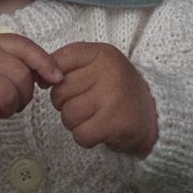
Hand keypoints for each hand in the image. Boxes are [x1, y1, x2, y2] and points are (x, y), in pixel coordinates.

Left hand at [49, 42, 157, 157]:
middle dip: (66, 104)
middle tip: (88, 104)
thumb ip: (67, 64)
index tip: (64, 85)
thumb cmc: (118, 90)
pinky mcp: (114, 123)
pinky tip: (100, 131)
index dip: (53, 77)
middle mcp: (108, 72)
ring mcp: (112, 98)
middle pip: (59, 92)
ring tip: (95, 117)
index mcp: (102, 54)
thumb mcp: (98, 66)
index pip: (60, 61)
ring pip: (67, 115)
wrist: (155, 116)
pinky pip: (80, 134)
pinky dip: (86, 137)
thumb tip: (38, 77)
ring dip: (76, 123)